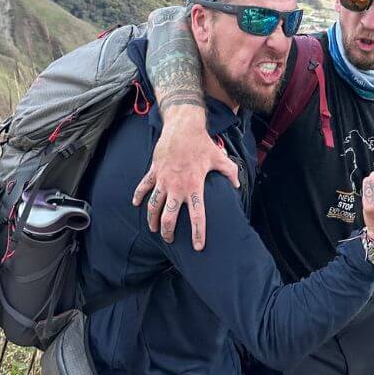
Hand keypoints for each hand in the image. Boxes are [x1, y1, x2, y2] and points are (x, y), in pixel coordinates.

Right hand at [132, 106, 239, 250]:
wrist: (183, 127)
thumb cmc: (202, 143)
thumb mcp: (220, 158)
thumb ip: (230, 173)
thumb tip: (238, 185)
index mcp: (194, 187)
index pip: (197, 216)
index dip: (197, 233)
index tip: (197, 247)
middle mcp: (177, 187)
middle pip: (169, 217)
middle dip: (168, 232)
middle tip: (170, 240)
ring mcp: (163, 180)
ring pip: (153, 206)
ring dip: (152, 219)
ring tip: (154, 229)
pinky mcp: (154, 171)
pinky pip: (143, 187)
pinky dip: (138, 196)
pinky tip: (136, 204)